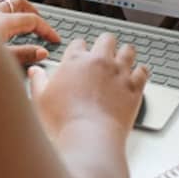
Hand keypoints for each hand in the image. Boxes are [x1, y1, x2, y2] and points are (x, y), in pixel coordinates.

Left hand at [0, 0, 61, 65]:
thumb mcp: (1, 59)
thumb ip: (23, 55)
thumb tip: (42, 52)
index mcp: (2, 20)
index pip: (32, 20)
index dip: (46, 29)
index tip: (54, 39)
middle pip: (19, 3)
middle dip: (33, 11)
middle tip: (41, 24)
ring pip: (4, 4)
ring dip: (17, 11)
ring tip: (23, 23)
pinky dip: (3, 16)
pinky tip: (1, 28)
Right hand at [27, 33, 147, 137]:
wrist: (89, 138)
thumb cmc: (63, 122)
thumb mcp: (40, 100)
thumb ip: (38, 81)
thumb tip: (35, 71)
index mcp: (75, 61)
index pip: (78, 43)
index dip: (79, 48)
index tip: (80, 54)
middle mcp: (99, 61)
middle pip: (106, 39)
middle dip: (105, 44)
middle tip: (104, 52)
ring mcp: (119, 73)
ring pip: (128, 50)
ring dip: (125, 53)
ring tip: (123, 58)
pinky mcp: (134, 87)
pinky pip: (143, 70)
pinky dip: (140, 71)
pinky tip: (138, 74)